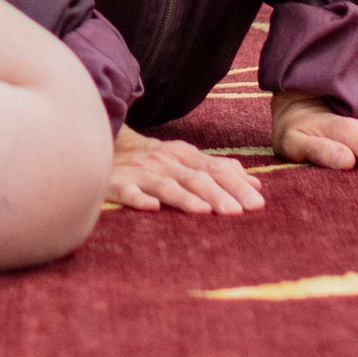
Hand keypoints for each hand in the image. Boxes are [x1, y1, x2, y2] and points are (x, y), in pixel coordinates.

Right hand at [108, 125, 265, 214]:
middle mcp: (165, 162)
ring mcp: (140, 172)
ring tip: (204, 212)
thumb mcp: (185, 160)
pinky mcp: (116, 182)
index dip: (237, 185)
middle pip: (195, 178)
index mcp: (184, 156)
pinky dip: (139, 198)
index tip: (257, 204)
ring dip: (185, 198)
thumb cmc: (151, 161)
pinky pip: (127, 190)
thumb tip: (256, 185)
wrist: (100, 144)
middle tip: (238, 212)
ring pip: (166, 185)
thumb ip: (219, 171)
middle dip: (218, 194)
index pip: (216, 169)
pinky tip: (151, 208)